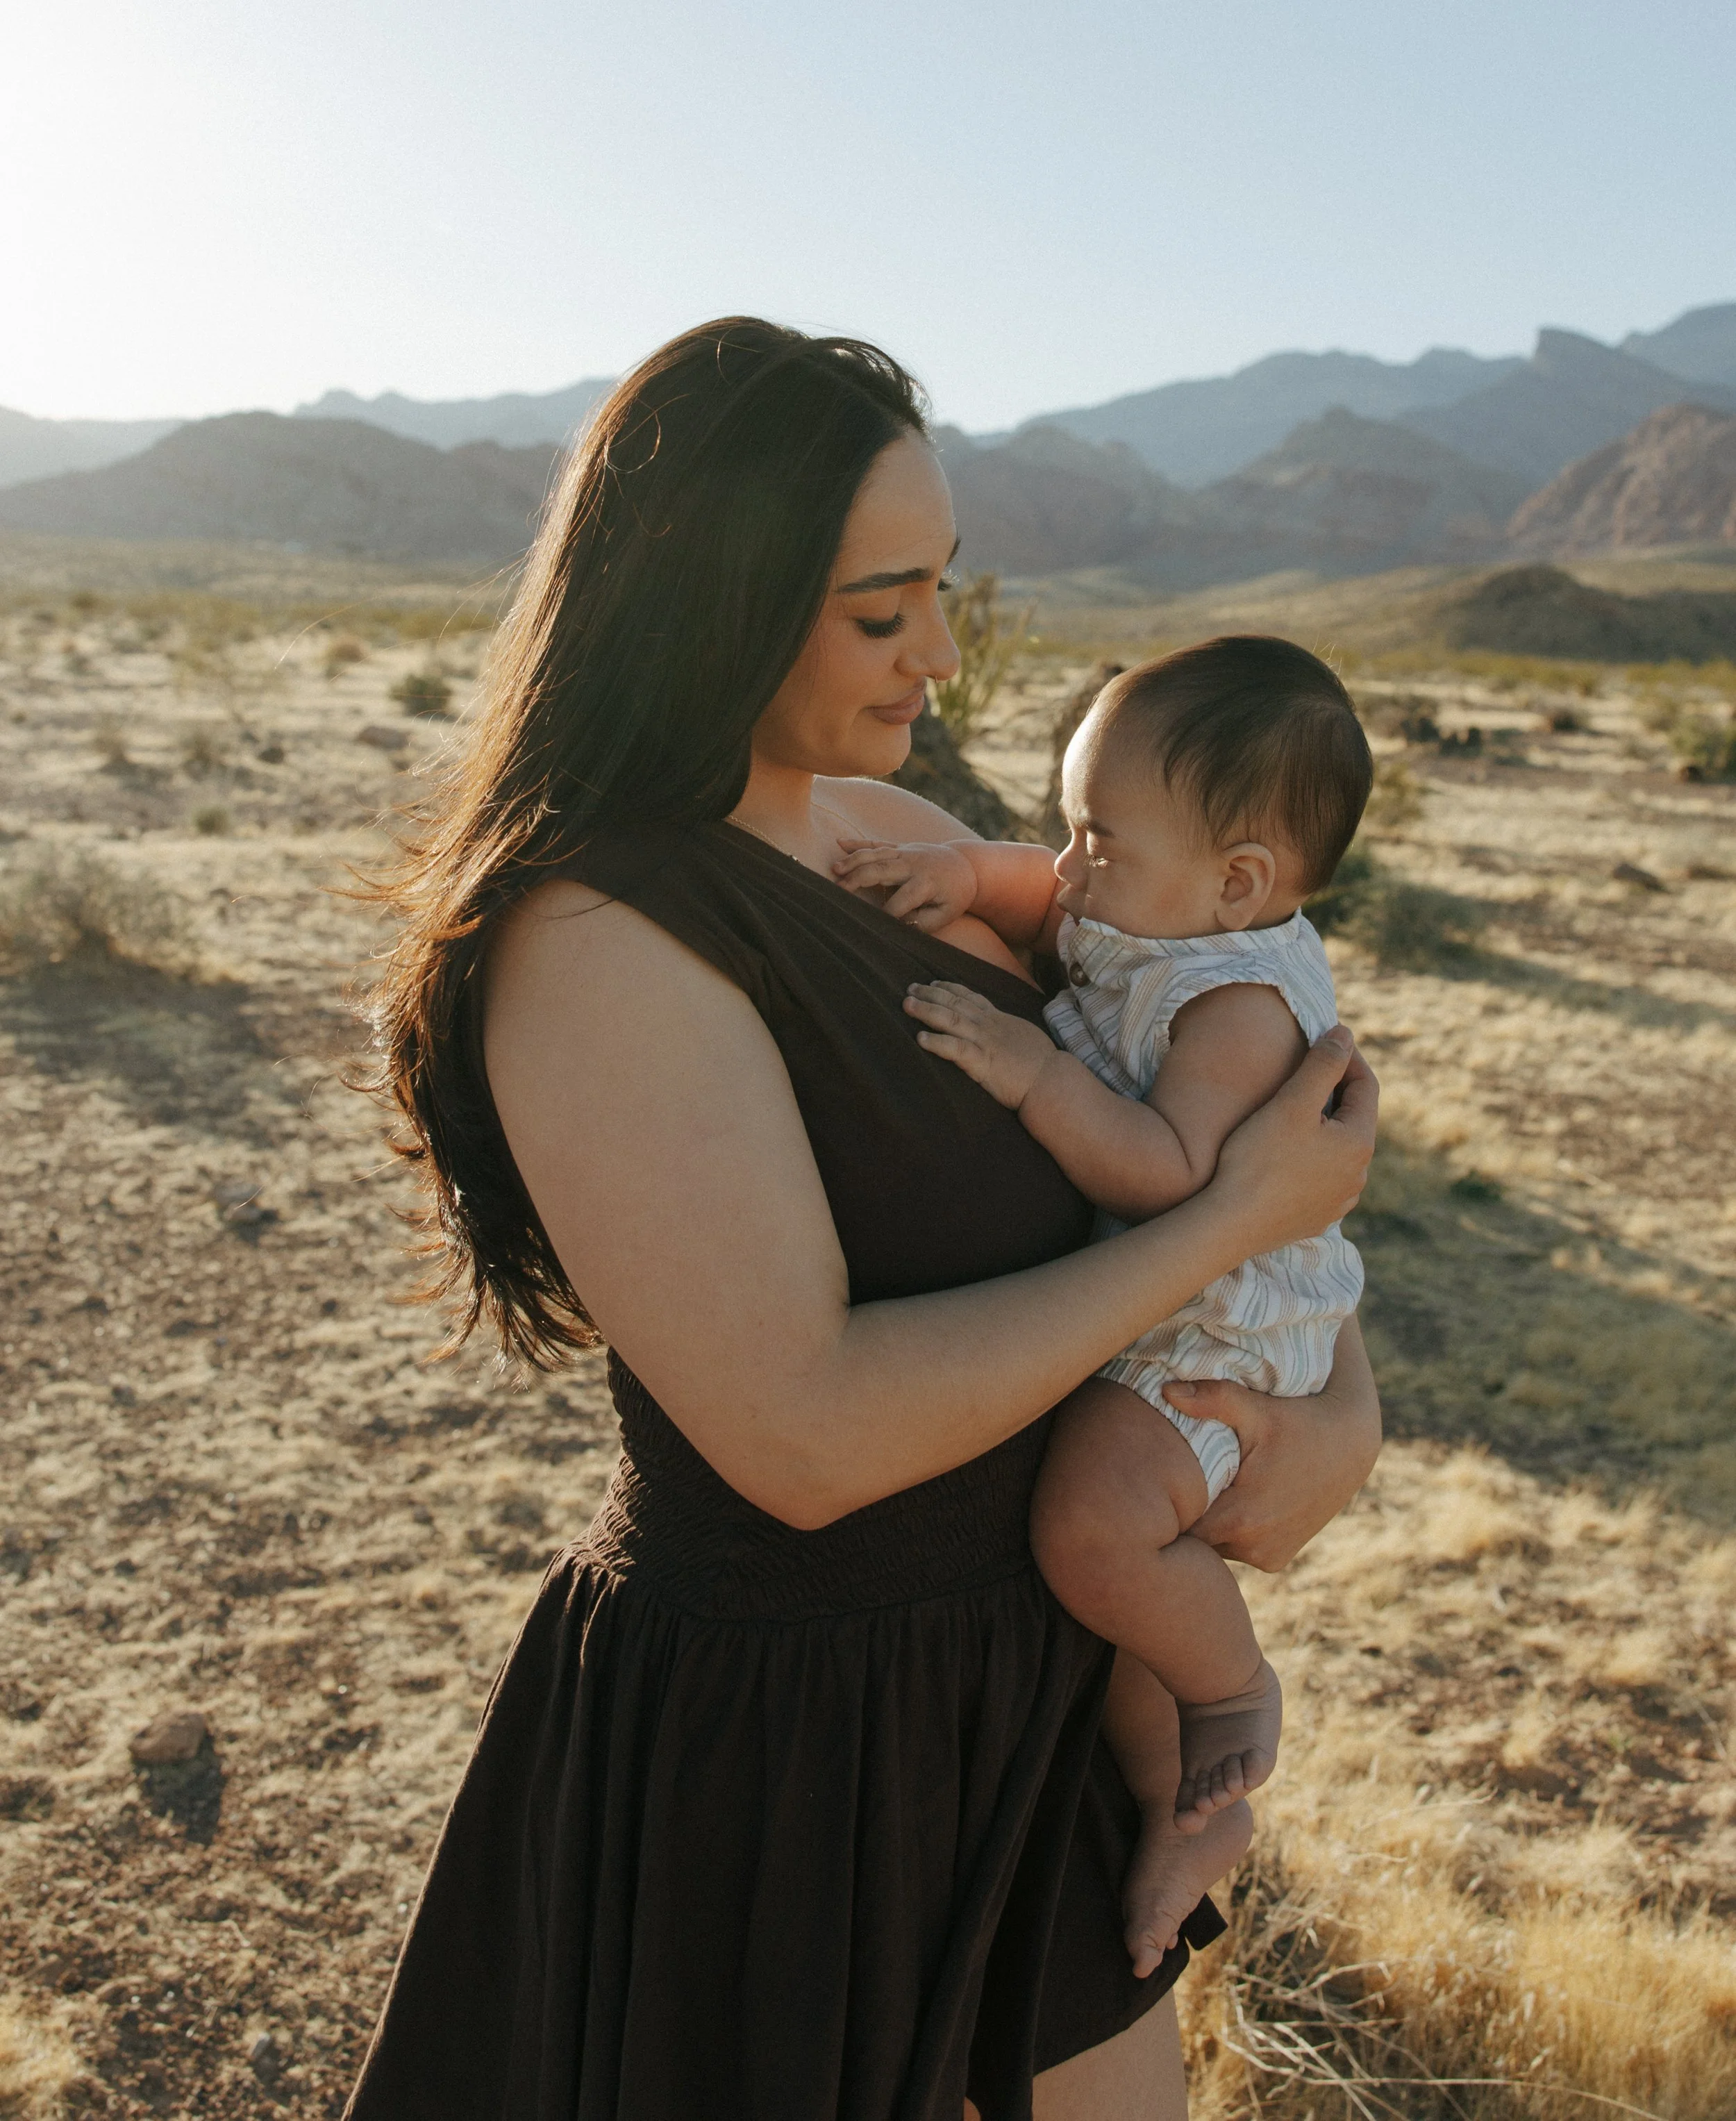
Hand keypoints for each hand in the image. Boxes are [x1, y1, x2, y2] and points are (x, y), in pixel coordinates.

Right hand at [834, 840, 977, 930]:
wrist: (966, 866)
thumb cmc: (955, 895)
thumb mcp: (947, 913)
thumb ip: (923, 923)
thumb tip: (898, 925)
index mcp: (926, 881)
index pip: (902, 900)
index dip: (889, 914)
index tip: (878, 925)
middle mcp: (913, 863)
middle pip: (881, 869)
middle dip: (858, 879)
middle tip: (837, 891)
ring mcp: (906, 852)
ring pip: (875, 854)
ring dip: (853, 860)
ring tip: (834, 870)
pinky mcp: (900, 847)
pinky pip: (877, 843)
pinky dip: (858, 843)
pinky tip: (839, 843)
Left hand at [903, 980, 1061, 1108]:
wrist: (1052, 1080)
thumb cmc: (1042, 1063)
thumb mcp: (1023, 1036)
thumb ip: (1008, 1031)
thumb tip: (1003, 1032)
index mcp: (999, 1020)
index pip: (970, 997)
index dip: (950, 988)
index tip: (933, 982)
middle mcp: (989, 1026)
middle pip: (954, 1003)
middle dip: (930, 994)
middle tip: (910, 988)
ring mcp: (985, 1042)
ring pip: (950, 1020)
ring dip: (926, 1011)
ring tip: (907, 1004)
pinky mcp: (983, 1063)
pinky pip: (955, 1049)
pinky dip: (937, 1042)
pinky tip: (920, 1038)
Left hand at [1176, 1317, 1381, 1569]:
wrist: (1351, 1446)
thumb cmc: (1299, 1422)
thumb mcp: (1256, 1408)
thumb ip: (1210, 1399)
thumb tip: (1166, 1390)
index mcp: (1241, 1518)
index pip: (1178, 1524)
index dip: (1164, 1503)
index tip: (1156, 1480)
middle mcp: (1253, 1547)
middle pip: (1193, 1539)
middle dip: (1183, 1514)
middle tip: (1170, 1483)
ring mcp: (1267, 1557)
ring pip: (1213, 1546)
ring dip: (1207, 1524)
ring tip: (1199, 1490)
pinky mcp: (1276, 1560)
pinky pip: (1236, 1550)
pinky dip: (1229, 1533)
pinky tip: (1228, 1503)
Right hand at [1207, 1027, 1375, 1258]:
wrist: (1230, 1224)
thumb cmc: (1258, 1159)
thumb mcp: (1292, 1102)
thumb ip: (1323, 1064)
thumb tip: (1345, 1034)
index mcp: (1358, 1143)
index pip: (1366, 1086)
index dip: (1347, 1057)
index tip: (1325, 1039)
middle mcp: (1357, 1176)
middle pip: (1353, 1119)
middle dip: (1334, 1092)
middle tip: (1306, 1071)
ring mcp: (1339, 1202)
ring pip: (1338, 1151)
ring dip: (1323, 1128)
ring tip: (1293, 1112)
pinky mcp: (1316, 1218)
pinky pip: (1322, 1179)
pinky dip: (1311, 1158)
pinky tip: (1286, 1154)